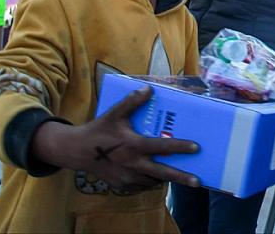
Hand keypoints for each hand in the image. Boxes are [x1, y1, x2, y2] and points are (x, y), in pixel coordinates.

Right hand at [32, 86, 199, 191]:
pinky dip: (151, 182)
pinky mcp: (121, 185)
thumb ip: (132, 101)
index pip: (161, 146)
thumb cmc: (98, 130)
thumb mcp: (114, 113)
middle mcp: (132, 164)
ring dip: (166, 179)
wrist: (77, 152)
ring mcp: (127, 178)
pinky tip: (158, 177)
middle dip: (181, 177)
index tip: (196, 147)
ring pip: (153, 181)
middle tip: (198, 181)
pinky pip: (141, 186)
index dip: (179, 147)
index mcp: (133, 146)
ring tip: (182, 177)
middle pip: (162, 173)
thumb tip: (148, 89)